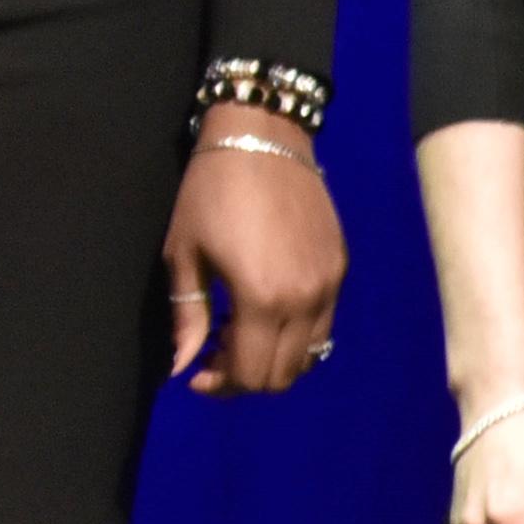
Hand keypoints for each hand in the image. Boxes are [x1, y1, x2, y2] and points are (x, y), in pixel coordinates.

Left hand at [166, 114, 346, 394]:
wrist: (262, 139)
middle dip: (244, 377)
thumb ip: (188, 316)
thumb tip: (182, 366)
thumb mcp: (185, 254)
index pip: (250, 372)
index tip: (195, 374)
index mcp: (262, 299)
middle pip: (283, 373)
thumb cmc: (209, 193)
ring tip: (236, 335)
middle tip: (212, 356)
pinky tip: (264, 313)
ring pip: (309, 354)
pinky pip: (323, 324)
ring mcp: (330, 286)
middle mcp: (306, 300)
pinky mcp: (341, 269)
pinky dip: (295, 335)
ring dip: (272, 358)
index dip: (219, 384)